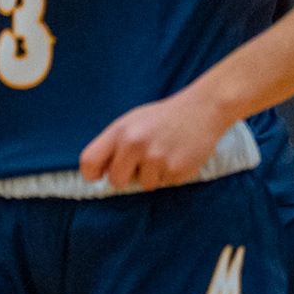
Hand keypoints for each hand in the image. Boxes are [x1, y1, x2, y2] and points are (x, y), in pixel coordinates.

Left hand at [79, 81, 227, 189]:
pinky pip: (165, 184)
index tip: (100, 176)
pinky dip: (170, 175)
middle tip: (142, 163)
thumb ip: (114, 144)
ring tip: (165, 154)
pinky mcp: (175, 169)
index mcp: (120, 131)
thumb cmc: (163, 118)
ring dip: (153, 175)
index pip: (89, 161)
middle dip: (127, 177)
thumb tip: (99, 173)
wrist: (203, 108)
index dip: (91, 174)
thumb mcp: (132, 122)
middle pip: (116, 180)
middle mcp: (134, 144)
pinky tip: (177, 156)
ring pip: (144, 184)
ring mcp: (155, 158)